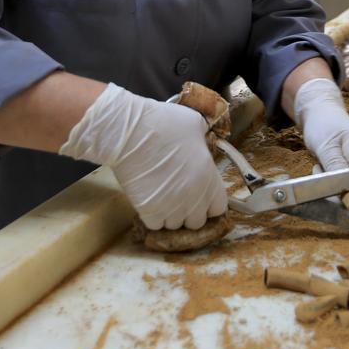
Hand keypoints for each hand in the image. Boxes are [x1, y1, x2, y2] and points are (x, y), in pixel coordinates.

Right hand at [58, 83, 226, 229]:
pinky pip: (156, 225)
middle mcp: (194, 198)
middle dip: (190, 212)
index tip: (201, 195)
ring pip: (175, 225)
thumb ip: (203, 141)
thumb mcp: (195, 124)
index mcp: (209, 178)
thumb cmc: (164, 123)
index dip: (210, 203)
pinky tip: (149, 201)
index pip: (219, 207)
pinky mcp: (149, 211)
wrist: (130, 132)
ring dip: (171, 215)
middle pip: (197, 221)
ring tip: (162, 197)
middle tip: (179, 197)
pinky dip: (153, 217)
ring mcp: (171, 207)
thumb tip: (201, 142)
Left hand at [293, 77, 348, 207]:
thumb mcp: (326, 146)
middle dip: (341, 194)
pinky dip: (329, 181)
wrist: (320, 110)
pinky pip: (342, 183)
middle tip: (320, 183)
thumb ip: (336, 167)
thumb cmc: (324, 124)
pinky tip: (319, 167)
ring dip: (332, 187)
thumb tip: (345, 191)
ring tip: (317, 168)